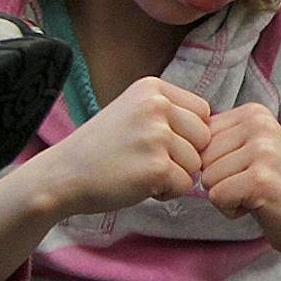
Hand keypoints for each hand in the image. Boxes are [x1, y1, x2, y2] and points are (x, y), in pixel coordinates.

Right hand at [36, 77, 209, 215]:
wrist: (60, 176)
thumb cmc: (102, 149)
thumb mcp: (134, 112)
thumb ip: (172, 113)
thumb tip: (220, 127)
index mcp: (153, 88)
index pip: (203, 113)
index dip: (187, 135)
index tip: (155, 141)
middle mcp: (156, 106)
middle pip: (205, 138)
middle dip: (184, 156)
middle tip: (145, 159)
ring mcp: (156, 136)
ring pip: (196, 164)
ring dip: (174, 175)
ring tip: (138, 170)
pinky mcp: (156, 167)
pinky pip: (185, 185)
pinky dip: (166, 192)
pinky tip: (137, 185)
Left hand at [198, 101, 280, 254]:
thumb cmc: (274, 188)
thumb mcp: (249, 150)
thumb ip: (219, 138)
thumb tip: (173, 138)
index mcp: (254, 112)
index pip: (199, 138)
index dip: (215, 163)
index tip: (246, 170)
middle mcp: (260, 124)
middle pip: (200, 158)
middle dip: (219, 180)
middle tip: (252, 186)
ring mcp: (263, 150)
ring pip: (206, 178)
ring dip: (225, 196)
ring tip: (255, 195)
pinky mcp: (261, 179)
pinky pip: (216, 196)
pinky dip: (231, 210)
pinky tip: (258, 206)